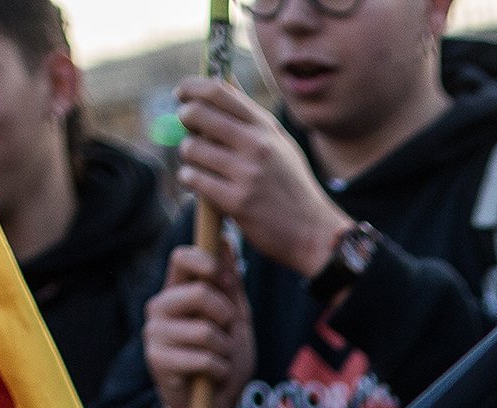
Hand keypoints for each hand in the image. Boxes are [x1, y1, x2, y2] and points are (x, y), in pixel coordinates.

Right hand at [142, 244, 252, 407]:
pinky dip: (220, 370)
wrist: (214, 405)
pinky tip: (212, 376)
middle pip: (200, 293)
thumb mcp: (235, 317)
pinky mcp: (158, 361)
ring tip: (218, 359)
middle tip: (226, 335)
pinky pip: (204, 359)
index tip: (227, 282)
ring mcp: (155, 334)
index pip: (182, 257)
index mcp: (177, 291)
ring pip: (206, 331)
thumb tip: (226, 240)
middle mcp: (159, 307)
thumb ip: (231, 283)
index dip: (208, 263)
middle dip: (226, 317)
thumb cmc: (224, 357)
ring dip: (225, 350)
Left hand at [175, 76, 349, 276]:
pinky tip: (200, 183)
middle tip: (188, 130)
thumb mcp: (280, 144)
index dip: (191, 88)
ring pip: (191, 149)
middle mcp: (256, 145)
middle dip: (184, 119)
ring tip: (201, 164)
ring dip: (188, 156)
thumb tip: (221, 85)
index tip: (182, 94)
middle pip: (197, 114)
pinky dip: (190, 179)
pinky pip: (193, 179)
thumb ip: (251, 118)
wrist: (313, 232)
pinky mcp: (236, 201)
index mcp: (265, 128)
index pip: (218, 91)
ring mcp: (246, 173)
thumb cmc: (292, 187)